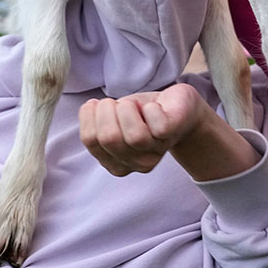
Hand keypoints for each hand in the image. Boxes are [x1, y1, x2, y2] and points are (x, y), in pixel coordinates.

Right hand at [79, 84, 207, 175]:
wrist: (178, 107)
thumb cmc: (142, 113)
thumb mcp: (113, 119)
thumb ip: (96, 124)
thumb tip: (89, 110)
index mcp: (116, 164)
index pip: (90, 140)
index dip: (90, 115)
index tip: (98, 105)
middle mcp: (136, 164)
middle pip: (108, 137)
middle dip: (107, 110)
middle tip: (117, 103)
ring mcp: (156, 152)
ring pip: (134, 135)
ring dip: (128, 109)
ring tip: (134, 104)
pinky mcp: (171, 135)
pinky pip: (156, 123)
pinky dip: (150, 108)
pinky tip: (153, 107)